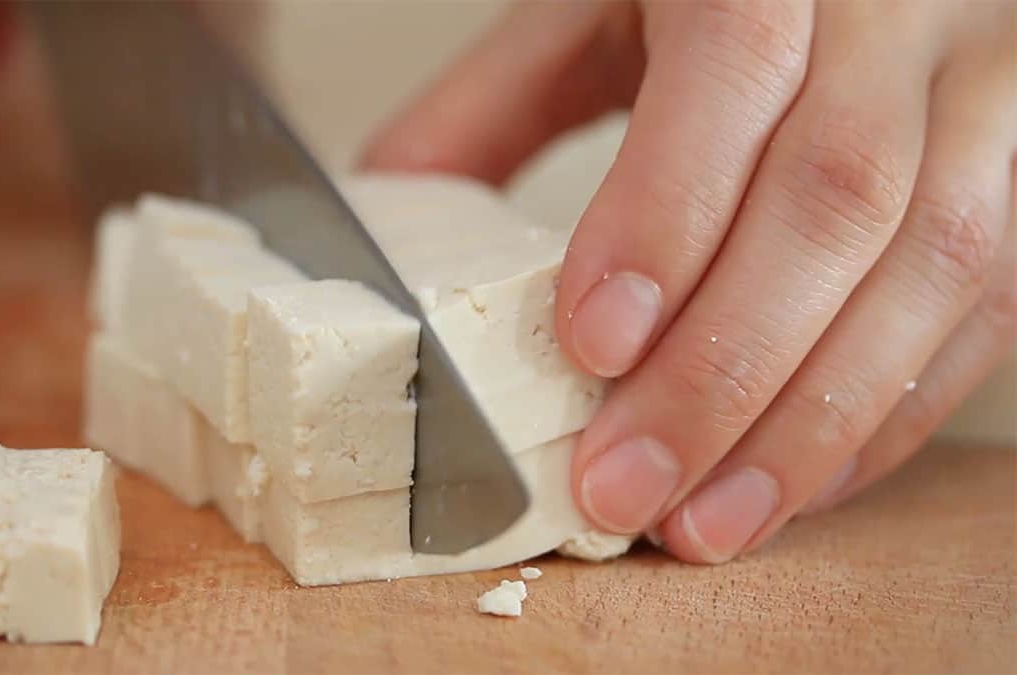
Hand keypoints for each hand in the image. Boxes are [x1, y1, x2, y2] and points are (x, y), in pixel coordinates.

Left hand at [365, 0, 1015, 562]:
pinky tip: (792, 481)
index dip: (666, 215)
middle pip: (835, 195)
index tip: (593, 344)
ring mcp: (984, 91)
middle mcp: (900, 12)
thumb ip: (500, 100)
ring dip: (809, 423)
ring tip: (707, 522)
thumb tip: (399, 197)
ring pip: (930, 266)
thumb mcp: (599, 11)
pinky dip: (882, 414)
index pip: (733, 70)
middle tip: (624, 483)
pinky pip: (980, 307)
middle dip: (722, 369)